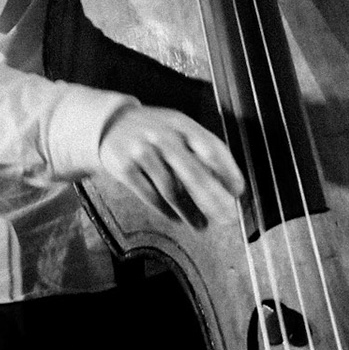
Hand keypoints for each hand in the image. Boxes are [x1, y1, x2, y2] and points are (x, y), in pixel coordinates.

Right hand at [95, 103, 245, 230]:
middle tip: (226, 218)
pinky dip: (166, 210)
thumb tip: (226, 182)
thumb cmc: (153, 131)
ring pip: (172, 189)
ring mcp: (142, 151)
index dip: (227, 171)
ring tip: (202, 225)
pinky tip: (176, 218)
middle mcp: (163, 136)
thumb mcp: (177, 128)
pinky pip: (150, 195)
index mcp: (181, 124)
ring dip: (190, 211)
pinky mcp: (125, 168)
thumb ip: (200, 149)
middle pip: (194, 173)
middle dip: (213, 200)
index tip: (238, 191)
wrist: (110, 124)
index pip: (211, 147)